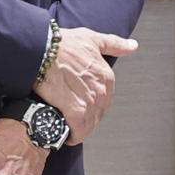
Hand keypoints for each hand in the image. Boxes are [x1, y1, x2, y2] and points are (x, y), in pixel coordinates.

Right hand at [33, 27, 138, 142]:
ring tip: (65, 127)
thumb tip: (132, 46)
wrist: (43, 49)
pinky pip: (78, 131)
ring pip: (89, 125)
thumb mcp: (93, 40)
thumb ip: (115, 45)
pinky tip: (63, 134)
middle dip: (85, 118)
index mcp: (107, 76)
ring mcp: (91, 102)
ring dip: (78, 129)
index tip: (81, 106)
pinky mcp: (76, 111)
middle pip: (97, 114)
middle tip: (70, 117)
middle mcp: (102, 90)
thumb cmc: (63, 44)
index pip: (105, 100)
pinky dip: (72, 135)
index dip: (92, 105)